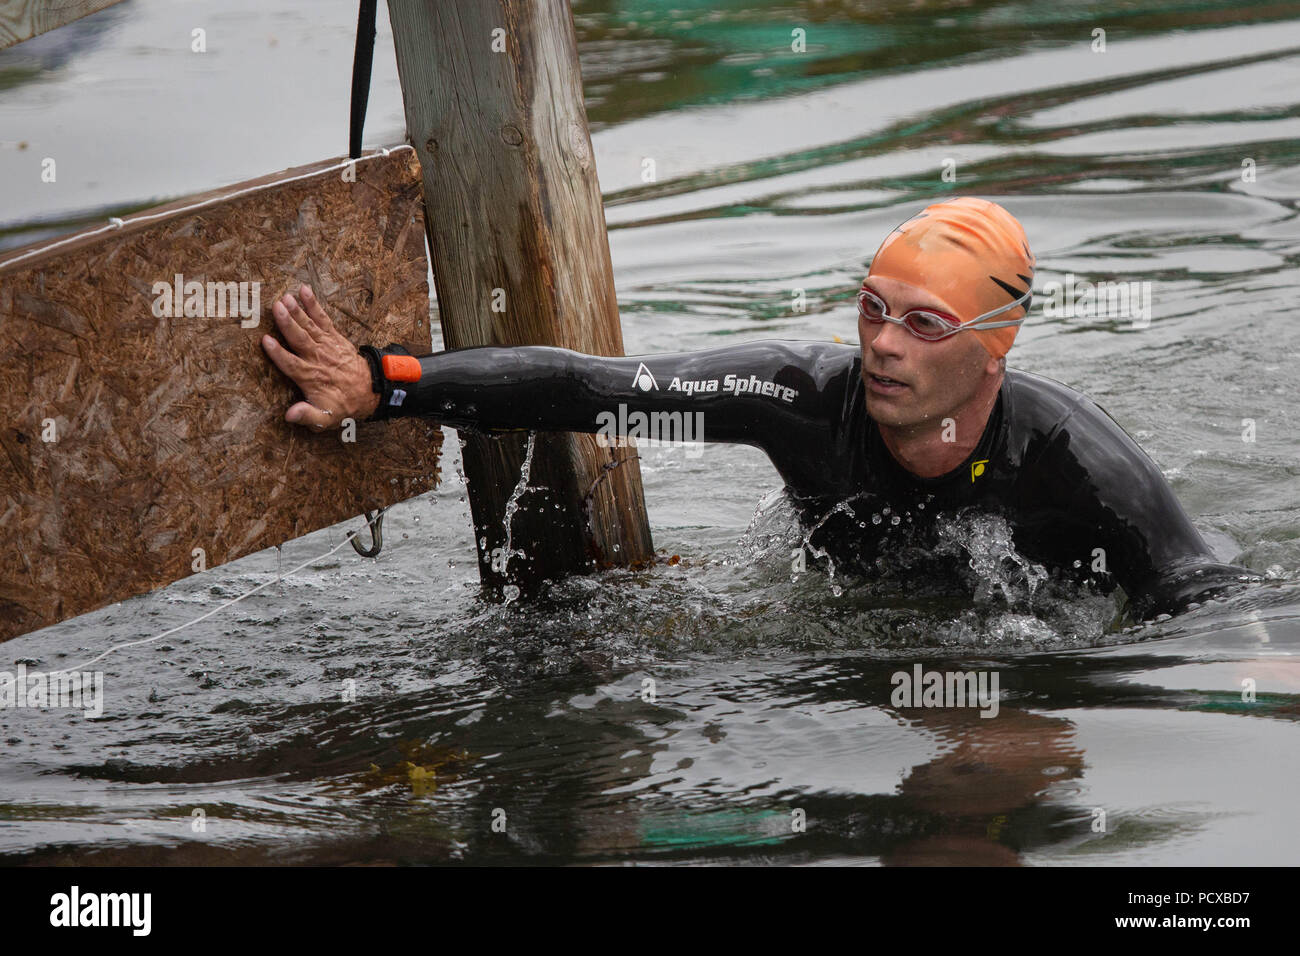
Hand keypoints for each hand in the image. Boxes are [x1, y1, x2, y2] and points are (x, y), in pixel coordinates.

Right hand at [260, 285, 379, 429]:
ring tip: (285, 298)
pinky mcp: (334, 337)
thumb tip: (289, 415)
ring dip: (298, 311)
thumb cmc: (342, 404)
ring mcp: (326, 345)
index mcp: (310, 377)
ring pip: (309, 326)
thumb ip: (307, 415)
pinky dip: (314, 305)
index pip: (290, 363)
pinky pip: (323, 318)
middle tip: (276, 307)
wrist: (369, 391)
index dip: (277, 353)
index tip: (266, 340)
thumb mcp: (325, 418)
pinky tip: (304, 291)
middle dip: (288, 323)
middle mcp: (317, 358)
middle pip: (299, 339)